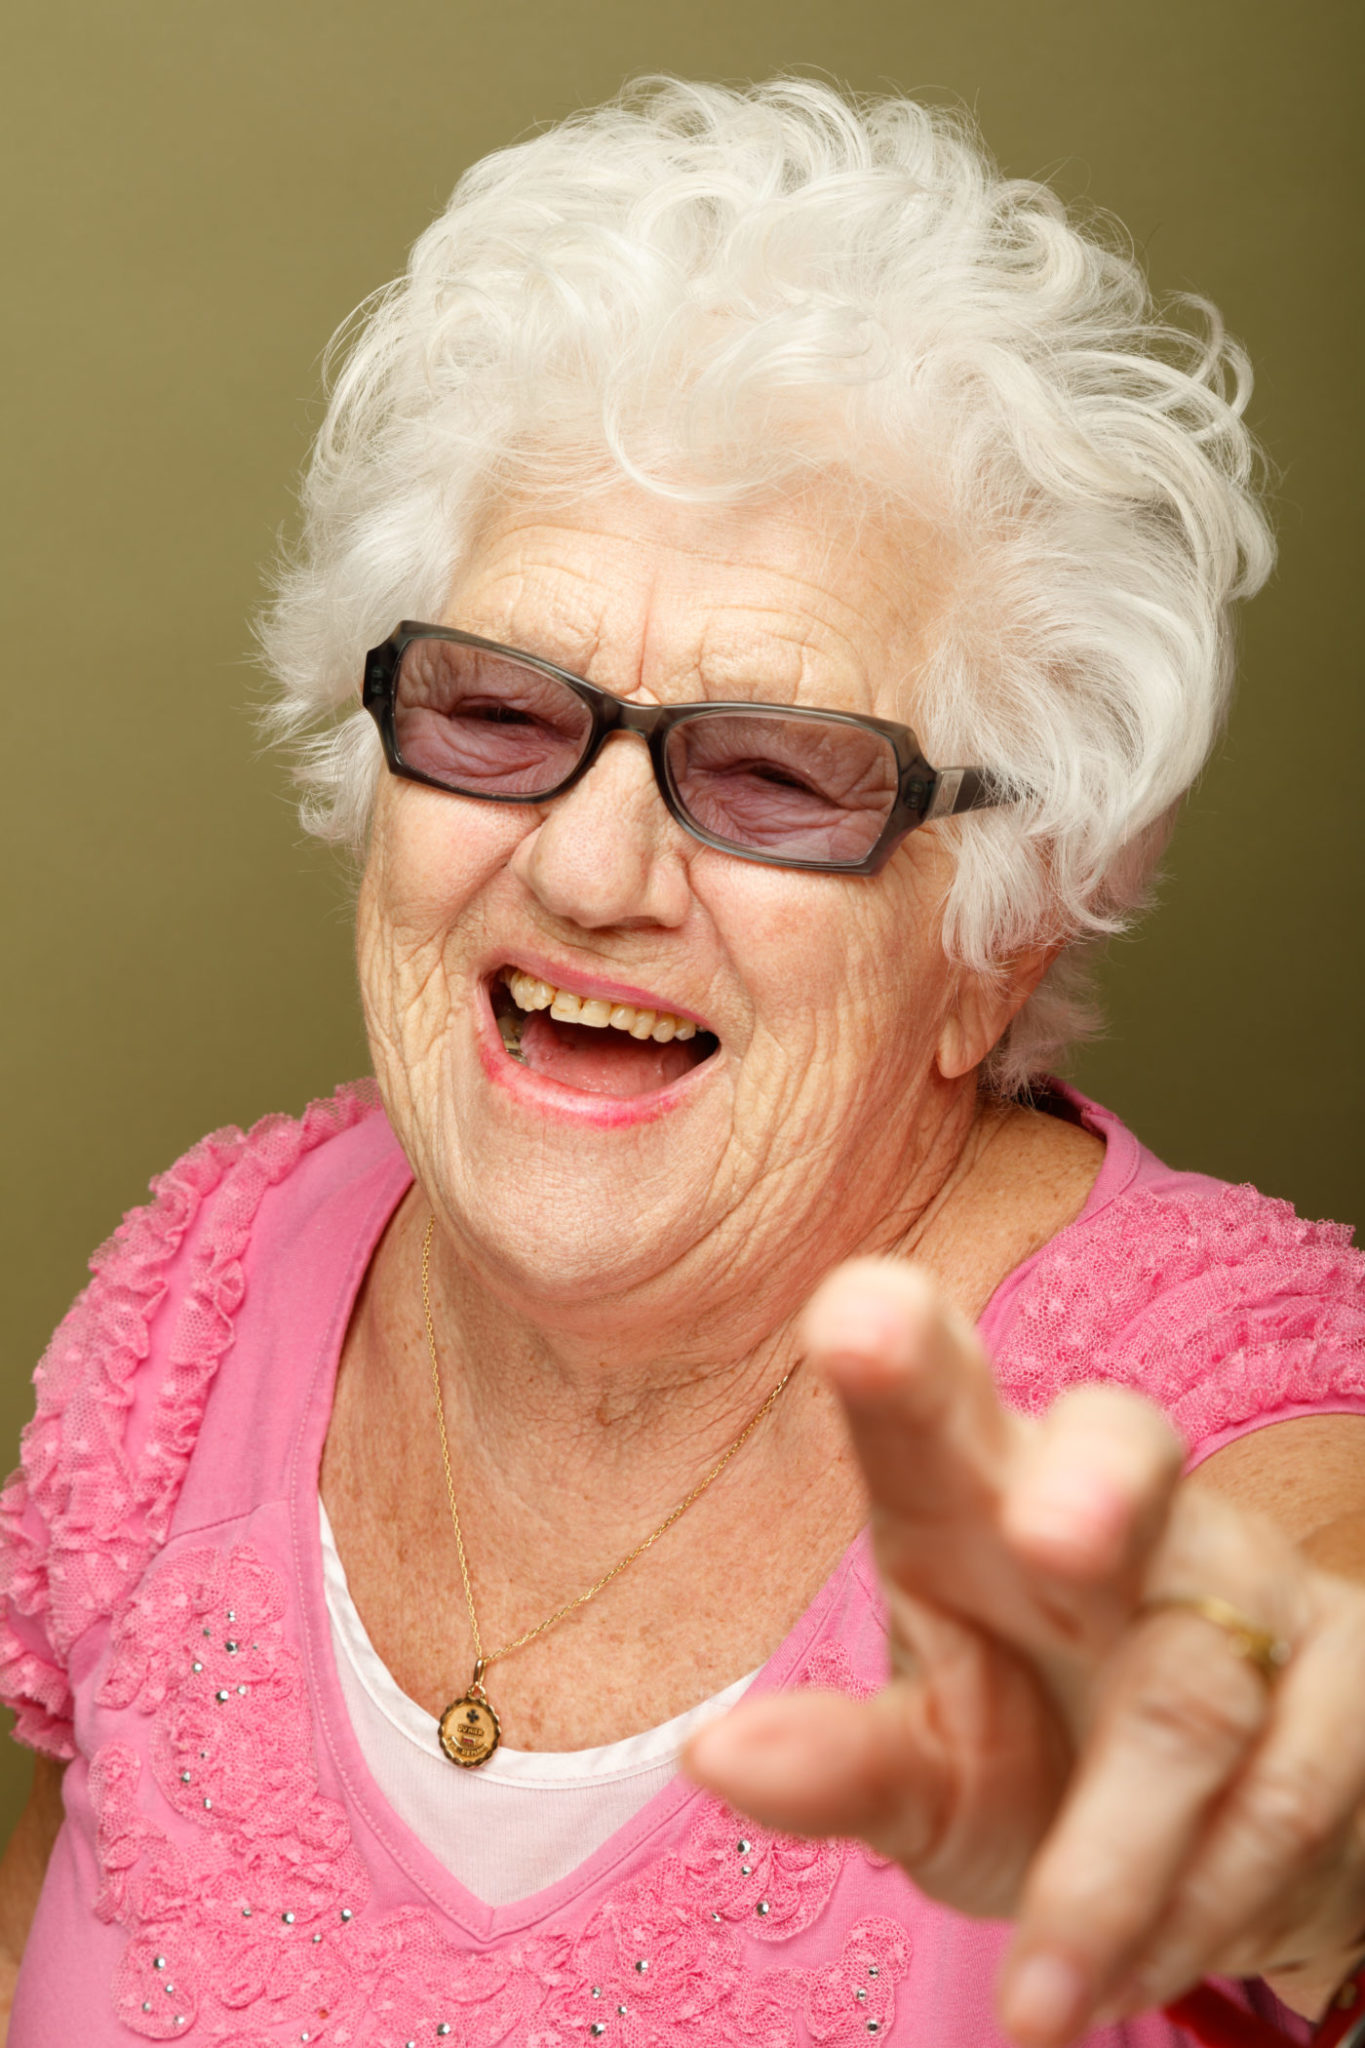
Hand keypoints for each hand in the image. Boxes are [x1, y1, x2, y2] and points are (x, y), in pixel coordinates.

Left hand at [684, 1260, 1364, 2045]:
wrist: (1204, 1850)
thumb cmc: (1028, 1757)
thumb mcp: (926, 1774)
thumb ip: (838, 1765)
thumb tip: (714, 1757)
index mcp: (969, 1494)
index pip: (936, 1396)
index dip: (902, 1346)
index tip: (856, 1321)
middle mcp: (1106, 1504)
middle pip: (1121, 1443)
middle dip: (1092, 1482)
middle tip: (1044, 1535)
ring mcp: (1238, 1575)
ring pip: (1195, 1685)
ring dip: (1116, 1858)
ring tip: (1044, 1994)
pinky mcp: (1342, 1671)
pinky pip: (1286, 1786)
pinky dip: (1201, 1903)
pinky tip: (1130, 1971)